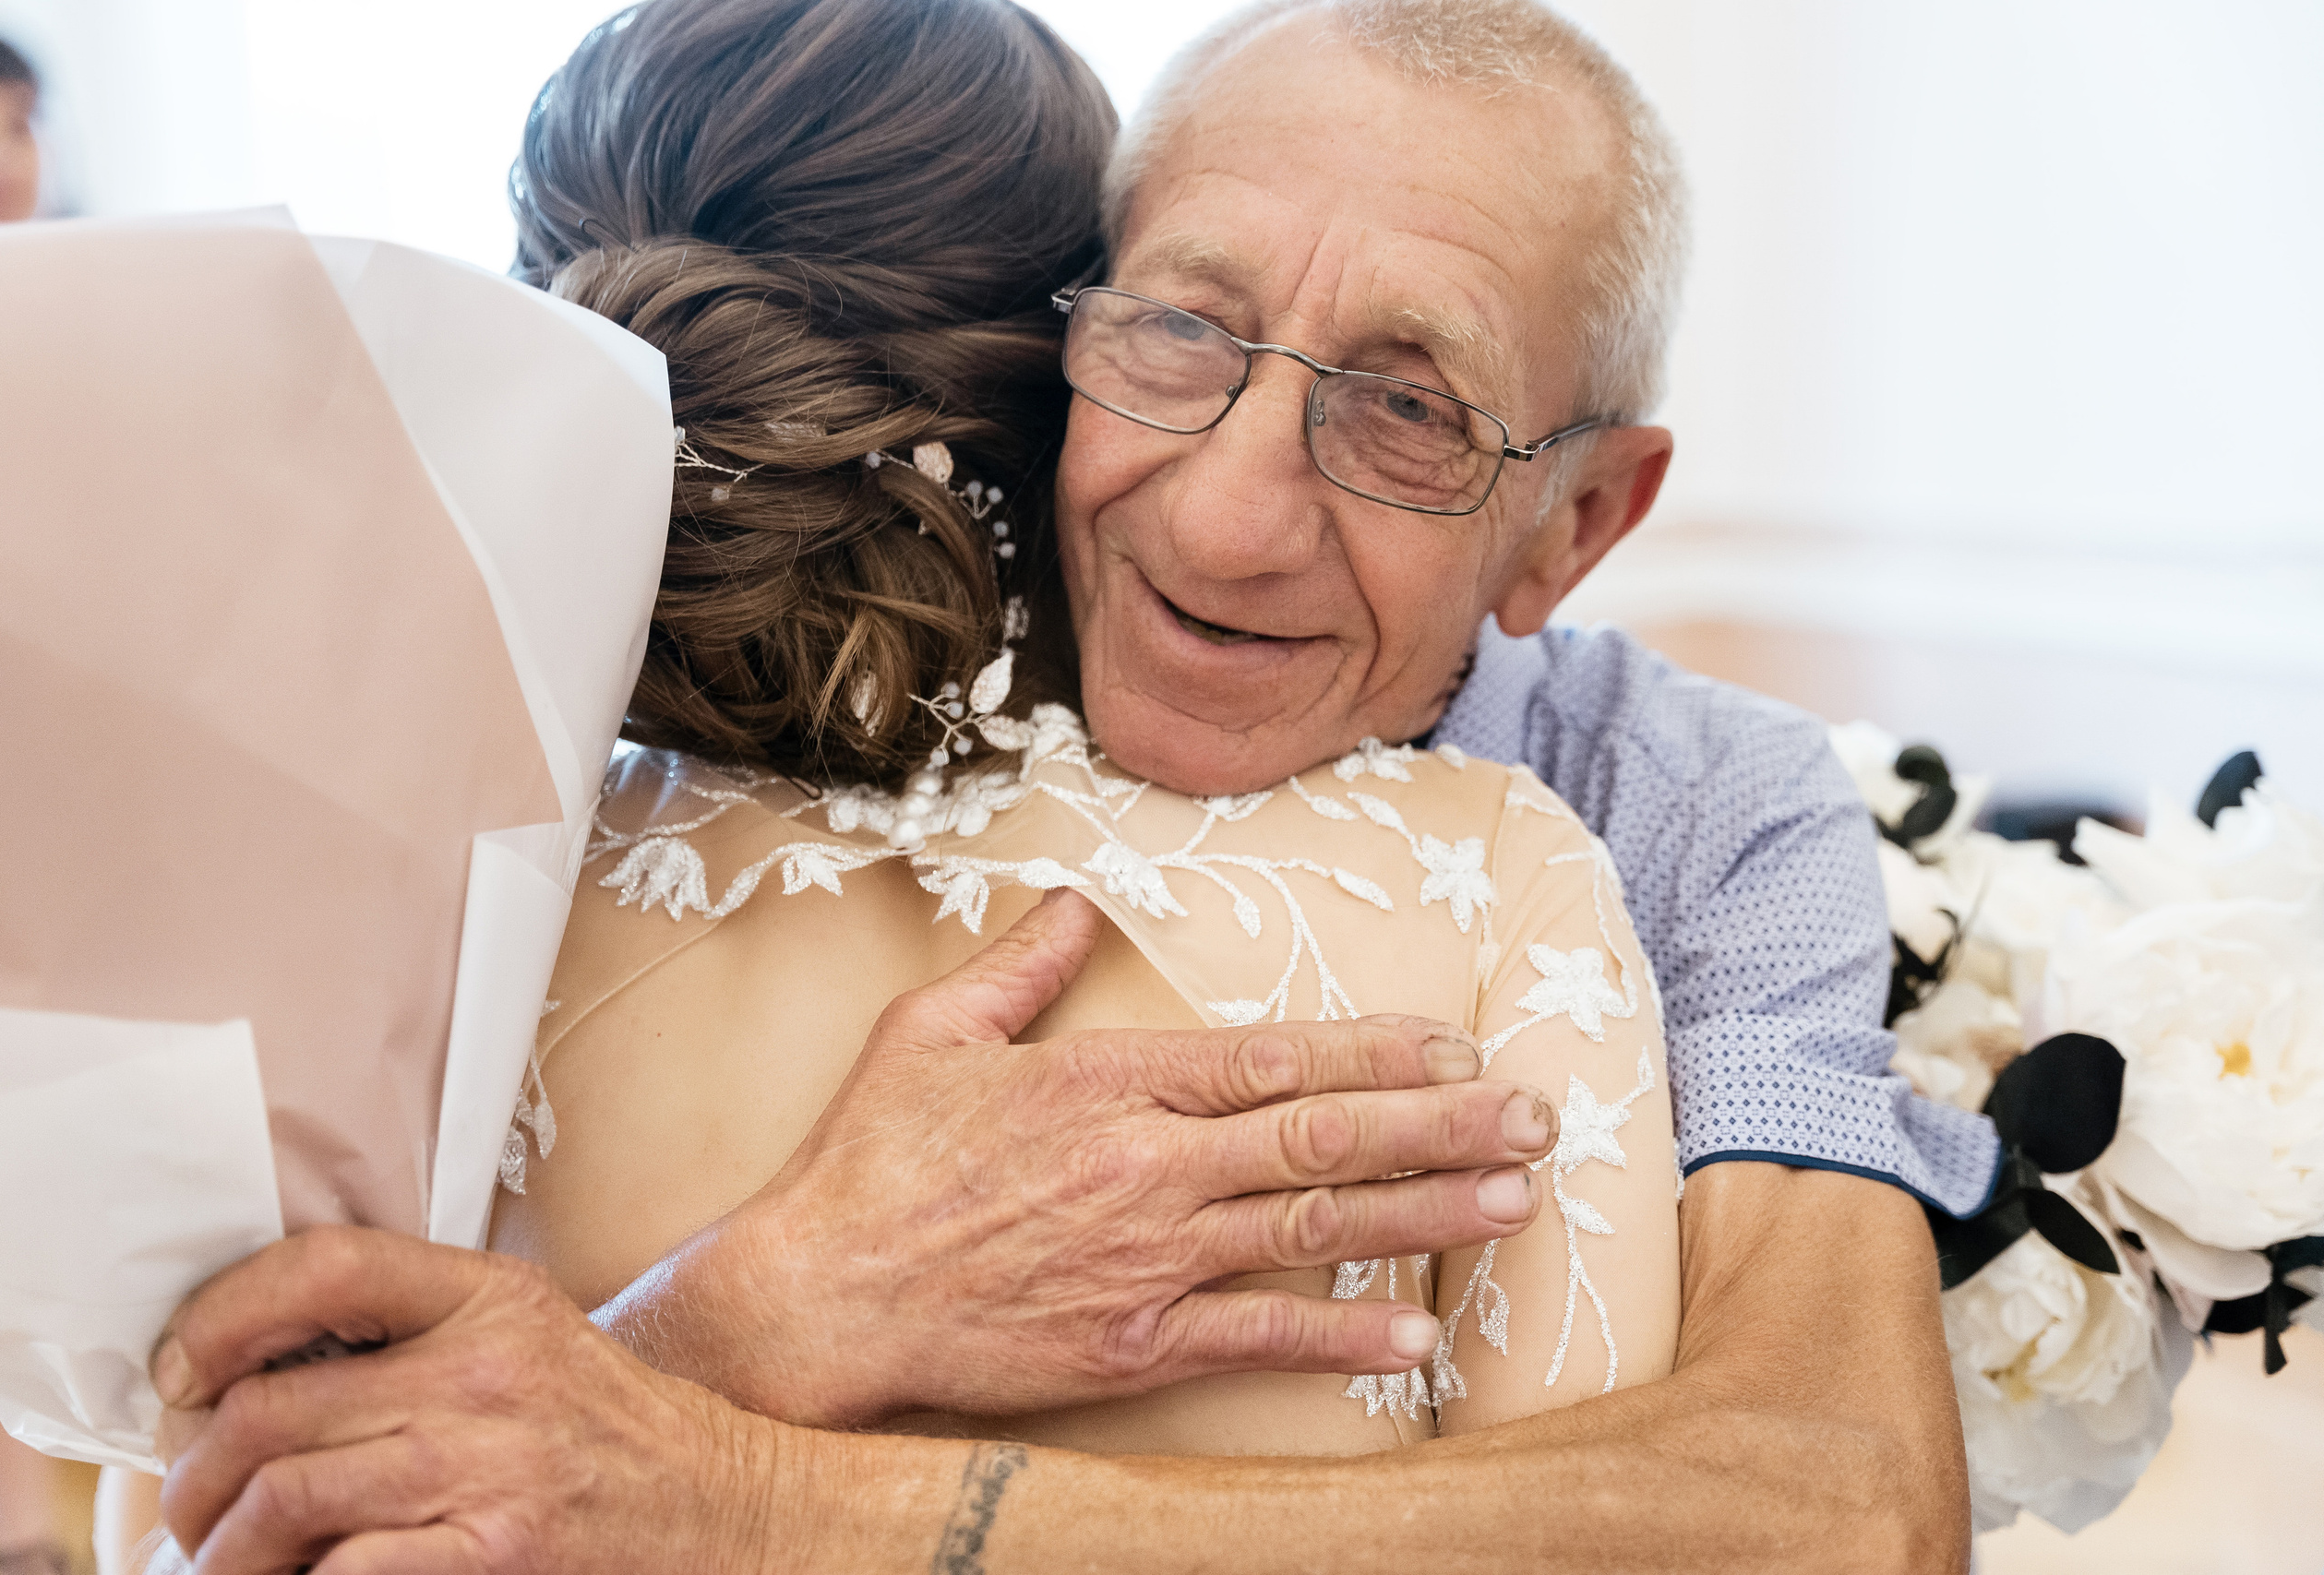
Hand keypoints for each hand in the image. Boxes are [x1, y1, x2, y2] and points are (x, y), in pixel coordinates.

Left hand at [150, 1229, 770, 1574]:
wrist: (719, 1505)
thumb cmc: (607, 1429)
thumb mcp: (525, 1336)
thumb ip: (417, 1330)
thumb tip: (258, 1365)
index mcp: (488, 1298)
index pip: (324, 1266)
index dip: (222, 1314)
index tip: (181, 1369)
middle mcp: (485, 1371)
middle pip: (271, 1408)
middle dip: (195, 1472)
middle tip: (188, 1507)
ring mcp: (489, 1466)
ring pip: (285, 1499)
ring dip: (224, 1549)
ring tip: (221, 1563)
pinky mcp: (496, 1554)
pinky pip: (346, 1571)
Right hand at [596, 888, 1558, 1427]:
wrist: (819, 1297)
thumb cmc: (869, 1161)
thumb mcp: (931, 1031)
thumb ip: (1021, 966)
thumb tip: (1080, 903)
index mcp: (1108, 1081)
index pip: (1272, 1059)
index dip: (1376, 1053)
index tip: (1455, 1045)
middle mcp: (1147, 1166)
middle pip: (1323, 1141)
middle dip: (1442, 1126)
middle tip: (1536, 1118)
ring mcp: (1148, 1261)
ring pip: (1314, 1231)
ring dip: (1425, 1215)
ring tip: (1514, 1203)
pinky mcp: (1134, 1346)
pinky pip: (1259, 1338)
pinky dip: (1341, 1340)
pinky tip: (1417, 1336)